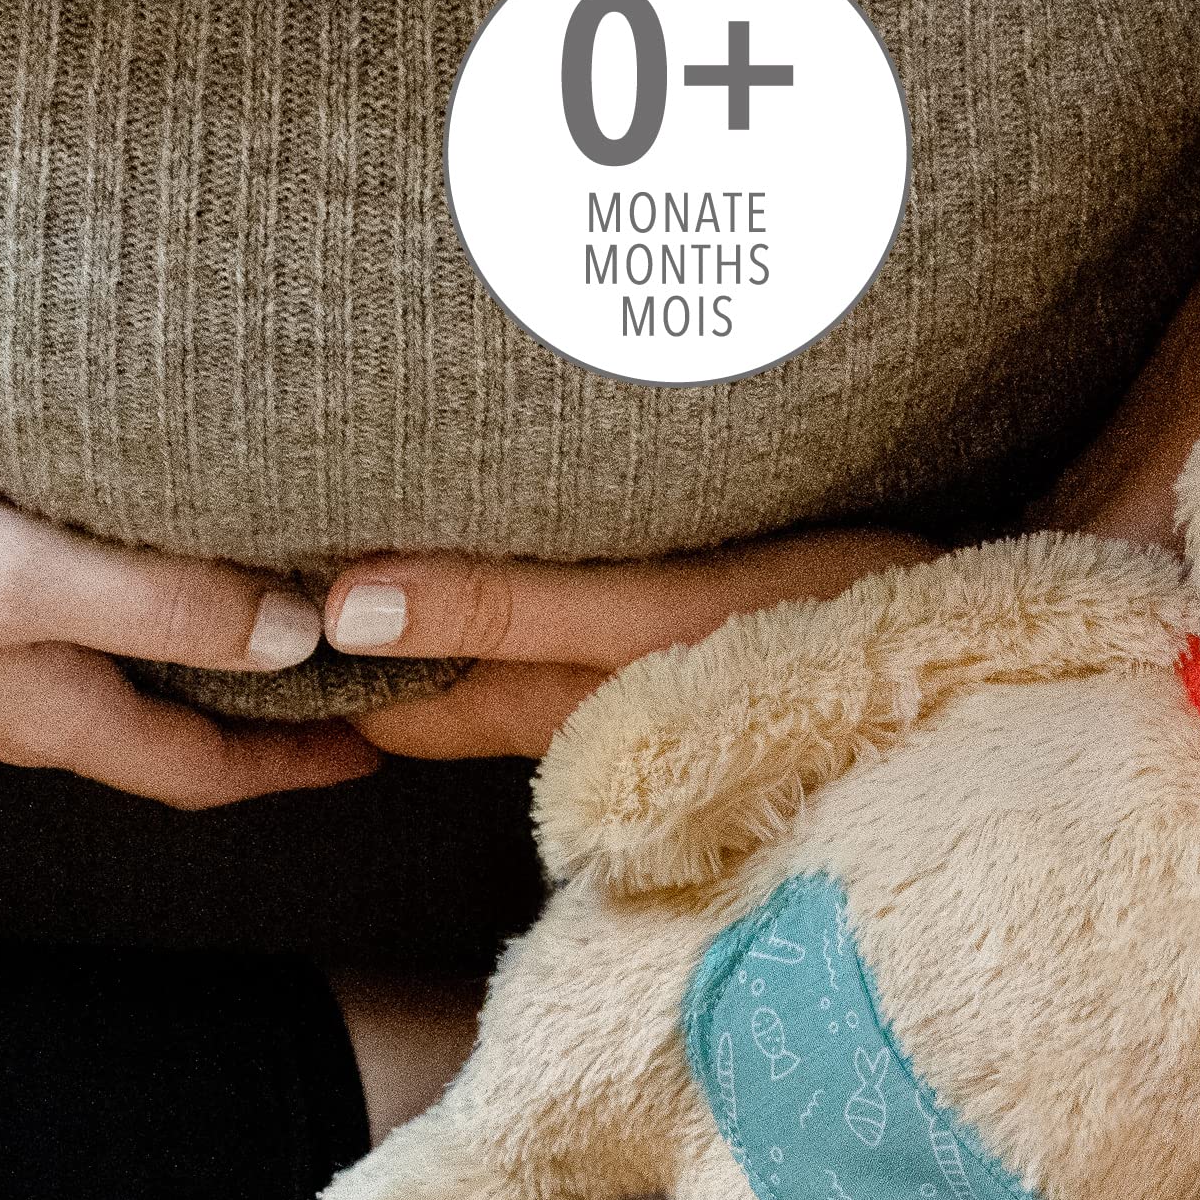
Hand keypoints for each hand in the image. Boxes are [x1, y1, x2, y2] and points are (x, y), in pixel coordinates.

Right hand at [0, 444, 376, 805]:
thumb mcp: (14, 580)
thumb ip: (153, 609)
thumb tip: (294, 639)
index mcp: (45, 714)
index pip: (199, 769)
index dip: (292, 767)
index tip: (369, 751)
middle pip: (156, 733)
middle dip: (248, 716)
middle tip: (330, 681)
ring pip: (96, 685)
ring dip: (180, 662)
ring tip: (246, 613)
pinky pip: (40, 636)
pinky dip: (110, 617)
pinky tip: (113, 564)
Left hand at [324, 529, 935, 757]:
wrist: (955, 643)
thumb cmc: (811, 620)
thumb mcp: (653, 613)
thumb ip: (508, 606)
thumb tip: (344, 609)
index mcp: (543, 704)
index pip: (383, 695)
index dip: (312, 641)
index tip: (243, 569)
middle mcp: (562, 701)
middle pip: (423, 666)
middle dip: (351, 610)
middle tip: (268, 516)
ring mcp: (610, 673)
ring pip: (484, 636)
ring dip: (427, 582)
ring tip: (352, 495)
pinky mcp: (659, 637)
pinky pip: (548, 616)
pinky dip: (503, 572)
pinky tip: (492, 507)